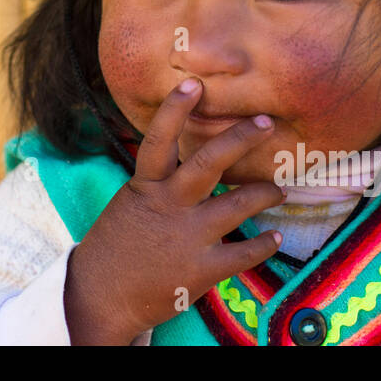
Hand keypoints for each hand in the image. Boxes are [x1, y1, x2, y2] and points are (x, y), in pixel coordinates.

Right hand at [64, 77, 284, 343]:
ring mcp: (187, 237)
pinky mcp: (201, 270)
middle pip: (209, 162)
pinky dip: (264, 245)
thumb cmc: (117, 245)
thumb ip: (158, 183)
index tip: (193, 84)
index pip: (158, 140)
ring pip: (238, 205)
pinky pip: (244, 253)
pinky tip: (274, 239)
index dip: (175, 110)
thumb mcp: (130, 203)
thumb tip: (186, 159)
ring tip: (278, 189)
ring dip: (265, 193)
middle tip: (265, 123)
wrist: (101, 296)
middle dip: (240, 138)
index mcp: (146, 186)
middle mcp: (168, 205)